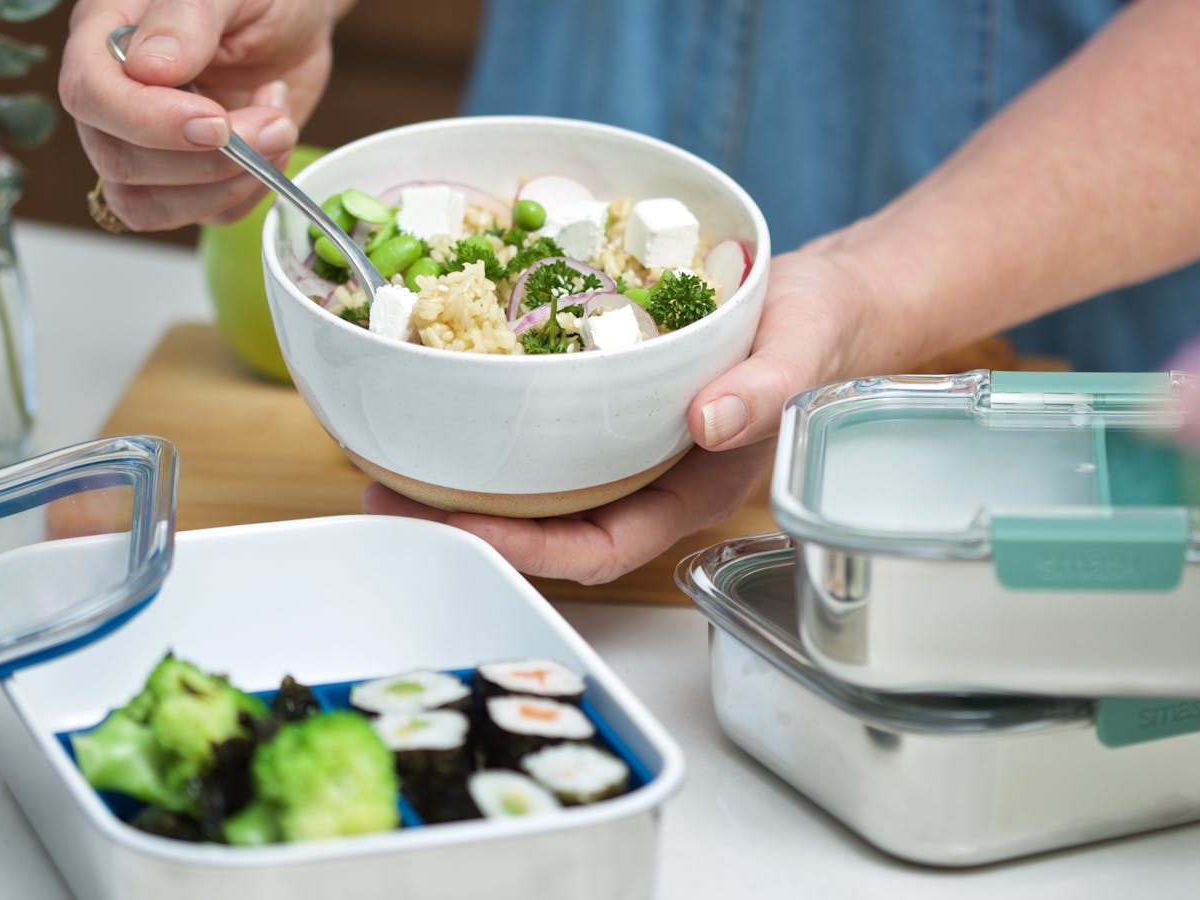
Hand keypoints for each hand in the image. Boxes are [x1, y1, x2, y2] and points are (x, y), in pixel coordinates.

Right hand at [60, 0, 336, 230]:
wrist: (296, 21)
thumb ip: (187, 19)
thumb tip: (149, 68)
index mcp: (105, 37)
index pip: (89, 95)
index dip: (148, 121)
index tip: (215, 124)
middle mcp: (114, 97)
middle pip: (117, 161)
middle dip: (204, 160)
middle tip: (271, 123)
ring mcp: (145, 144)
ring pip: (146, 205)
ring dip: (223, 186)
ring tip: (278, 130)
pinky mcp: (187, 179)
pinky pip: (200, 215)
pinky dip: (247, 193)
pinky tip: (274, 143)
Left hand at [362, 248, 878, 583]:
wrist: (819, 301)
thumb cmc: (819, 335)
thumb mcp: (801, 350)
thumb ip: (764, 391)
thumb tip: (707, 423)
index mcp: (686, 493)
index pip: (597, 547)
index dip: (529, 548)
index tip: (466, 530)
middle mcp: (640, 479)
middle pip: (542, 525)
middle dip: (463, 523)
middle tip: (384, 495)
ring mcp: (615, 445)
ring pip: (528, 484)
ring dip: (457, 481)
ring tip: (380, 460)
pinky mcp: (597, 403)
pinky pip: (534, 428)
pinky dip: (484, 424)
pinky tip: (433, 400)